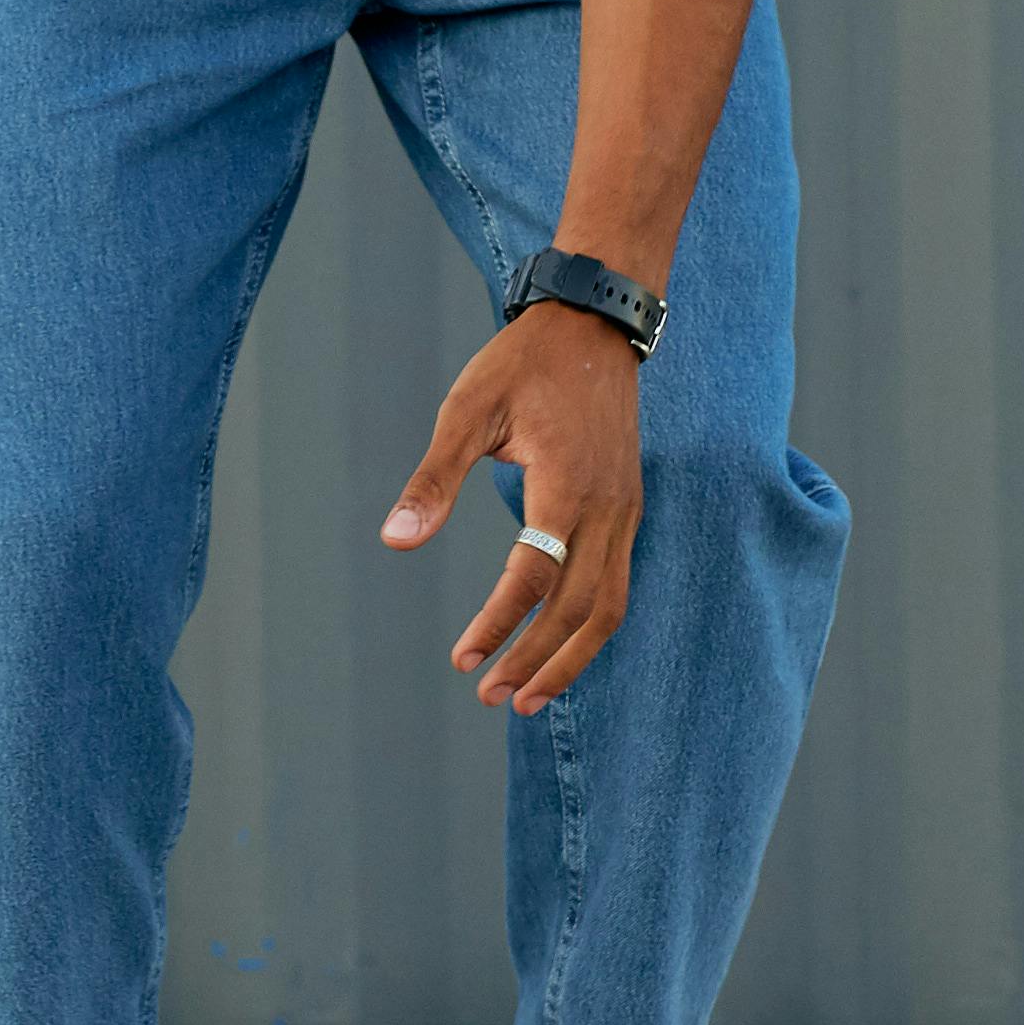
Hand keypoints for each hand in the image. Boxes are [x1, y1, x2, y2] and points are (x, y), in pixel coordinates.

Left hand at [378, 303, 645, 712]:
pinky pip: (616, 587)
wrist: (594, 327)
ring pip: (608, 609)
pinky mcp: (628, 512)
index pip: (534, 576)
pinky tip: (556, 650)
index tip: (463, 658)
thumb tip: (395, 540)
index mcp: (567, 485)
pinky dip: (588, 629)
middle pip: (578, 609)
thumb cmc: (523, 365)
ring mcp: (625, 513)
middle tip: (491, 696)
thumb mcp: (467, 410)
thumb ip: (434, 479)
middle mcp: (607, 509)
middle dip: (535, 661)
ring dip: (570, 660)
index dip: (499, 623)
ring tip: (527, 697)